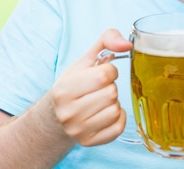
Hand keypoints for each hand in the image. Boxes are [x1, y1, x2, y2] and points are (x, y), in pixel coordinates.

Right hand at [50, 29, 131, 145]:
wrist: (56, 116)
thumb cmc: (74, 84)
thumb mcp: (86, 58)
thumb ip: (107, 40)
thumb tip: (127, 44)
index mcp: (64, 89)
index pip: (104, 75)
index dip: (110, 71)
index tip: (102, 73)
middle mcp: (68, 112)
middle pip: (111, 93)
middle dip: (111, 87)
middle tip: (100, 88)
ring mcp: (78, 130)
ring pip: (115, 110)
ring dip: (114, 102)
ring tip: (101, 100)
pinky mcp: (89, 142)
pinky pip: (118, 128)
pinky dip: (118, 118)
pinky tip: (106, 112)